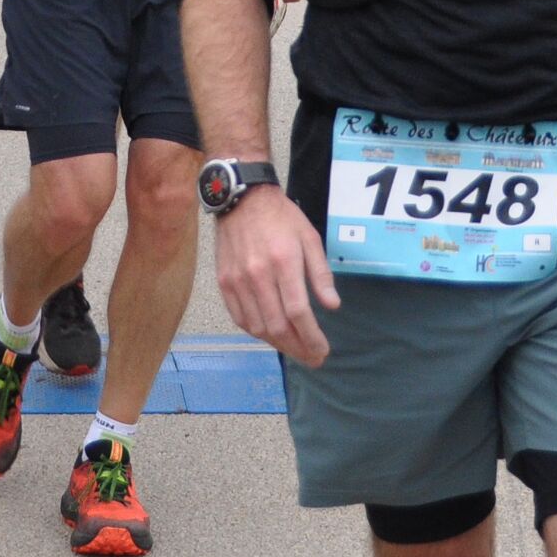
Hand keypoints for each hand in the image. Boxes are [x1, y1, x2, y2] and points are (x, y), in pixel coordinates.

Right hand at [213, 189, 339, 364]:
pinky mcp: (224, 283)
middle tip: (312, 357)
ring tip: (295, 349)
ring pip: (257, 327)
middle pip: (277, 327)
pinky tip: (271, 335)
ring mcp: (238, 280)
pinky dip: (256, 332)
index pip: (298, 313)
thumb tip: (332, 306)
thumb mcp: (309, 237)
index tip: (323, 351)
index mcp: (283, 262)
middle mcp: (258, 275)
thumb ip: (320, 273)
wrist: (241, 199)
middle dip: (298, 349)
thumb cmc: (281, 217)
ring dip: (278, 345)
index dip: (312, 338)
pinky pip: (240, 318)